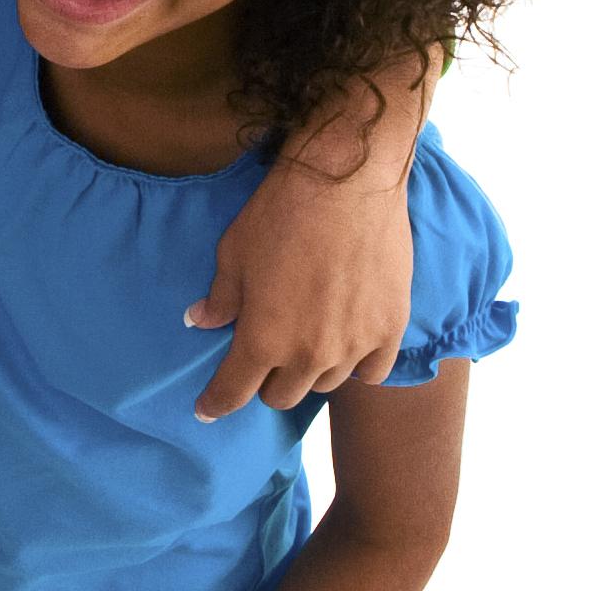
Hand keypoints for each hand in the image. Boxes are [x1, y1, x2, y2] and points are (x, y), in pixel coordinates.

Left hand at [188, 131, 413, 418]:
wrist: (348, 181)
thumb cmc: (282, 212)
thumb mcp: (234, 253)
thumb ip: (220, 298)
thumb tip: (201, 321)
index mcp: (263, 340)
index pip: (233, 392)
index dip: (215, 404)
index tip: (206, 409)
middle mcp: (310, 354)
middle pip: (282, 395)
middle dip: (265, 381)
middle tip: (263, 358)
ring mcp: (355, 345)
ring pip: (326, 384)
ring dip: (310, 372)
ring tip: (305, 346)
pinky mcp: (390, 328)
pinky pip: (372, 372)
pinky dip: (356, 367)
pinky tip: (347, 348)